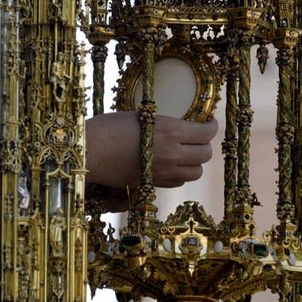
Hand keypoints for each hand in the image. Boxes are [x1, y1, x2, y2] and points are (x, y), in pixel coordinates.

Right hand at [84, 111, 215, 209]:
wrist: (89, 151)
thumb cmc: (110, 127)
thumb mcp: (142, 117)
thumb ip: (165, 125)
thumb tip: (181, 128)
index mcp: (171, 130)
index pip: (205, 133)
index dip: (212, 127)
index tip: (210, 122)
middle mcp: (172, 153)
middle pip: (205, 155)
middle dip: (204, 145)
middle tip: (198, 138)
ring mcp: (163, 172)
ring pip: (195, 173)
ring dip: (194, 163)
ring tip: (186, 154)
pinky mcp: (153, 184)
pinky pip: (178, 182)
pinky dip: (180, 175)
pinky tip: (171, 165)